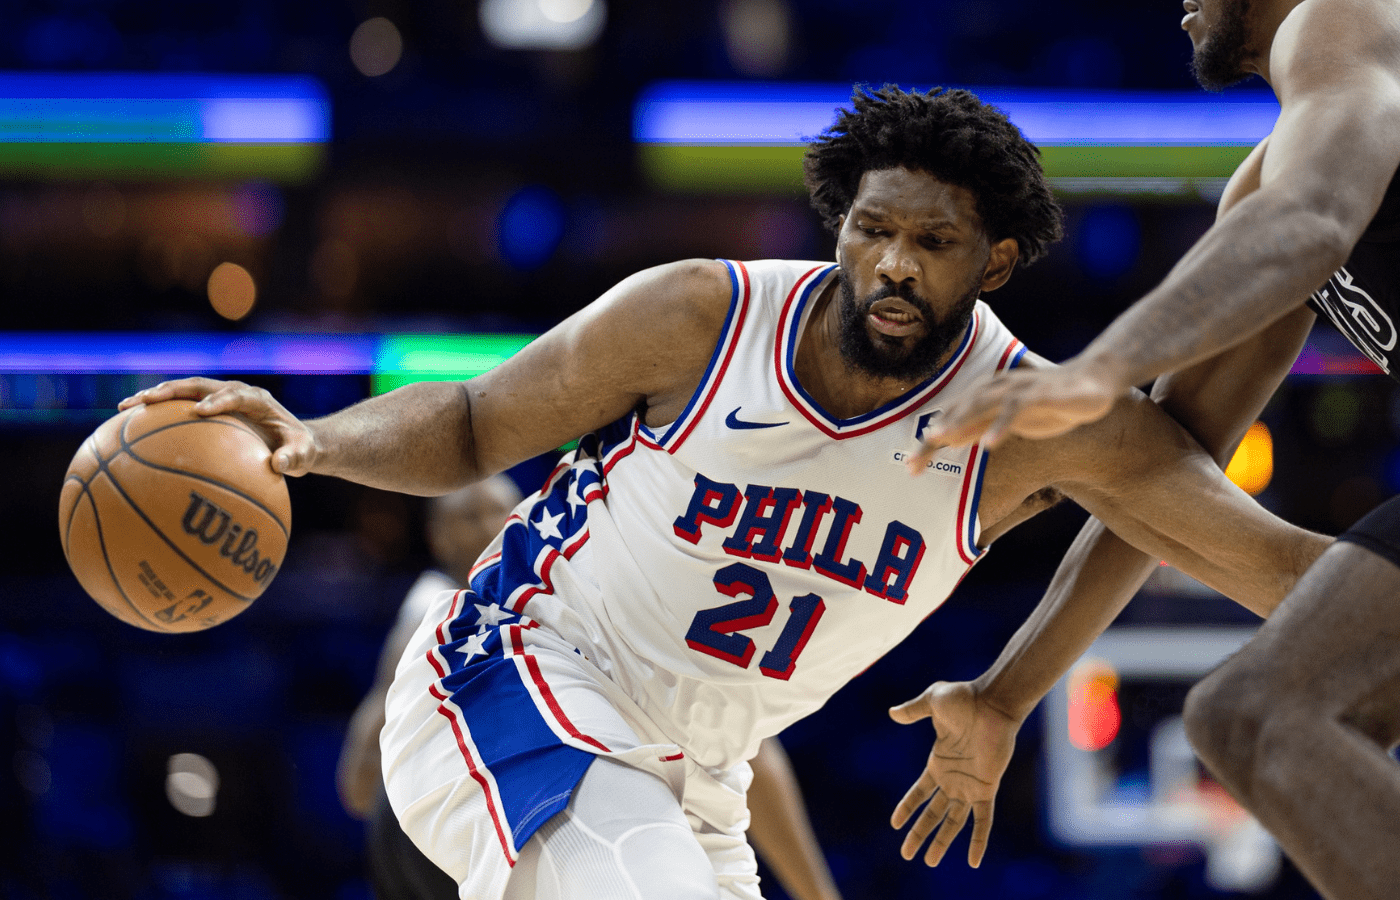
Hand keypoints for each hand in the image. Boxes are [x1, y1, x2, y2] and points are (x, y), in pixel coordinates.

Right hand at [119, 377, 318, 475]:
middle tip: (148, 401)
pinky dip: (157, 413)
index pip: (236, 394)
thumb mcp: (304, 455)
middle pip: (201, 385)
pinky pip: (180, 407)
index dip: (219, 400)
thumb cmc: (301, 449)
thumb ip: (295, 458)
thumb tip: (279, 464)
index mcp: (258, 400)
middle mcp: (237, 393)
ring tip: (126, 407)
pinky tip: (129, 427)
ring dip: (157, 397)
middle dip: (174, 390)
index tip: (200, 412)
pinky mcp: (209, 408)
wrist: (297, 440)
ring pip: (184, 391)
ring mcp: (220, 398)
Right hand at [889, 681, 1019, 867]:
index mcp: (939, 762)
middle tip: (906, 854)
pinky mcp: (986, 788)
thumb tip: (892, 713)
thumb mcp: (931, 702)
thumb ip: (913, 710)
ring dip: (941, 842)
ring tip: (929, 862)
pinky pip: (983, 820)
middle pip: (932, 813)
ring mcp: (970, 786)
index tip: (895, 824)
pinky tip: (973, 861)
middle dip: (919, 834)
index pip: (919, 792)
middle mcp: (953, 779)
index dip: (907, 808)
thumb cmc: (963, 698)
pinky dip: (978, 840)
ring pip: (953, 822)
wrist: (992, 703)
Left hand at [907, 362, 1123, 467]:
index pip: (950, 420)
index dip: (929, 444)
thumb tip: (949, 441)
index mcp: (984, 395)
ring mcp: (1015, 389)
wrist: (1093, 383)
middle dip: (934, 437)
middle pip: (956, 413)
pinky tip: (988, 444)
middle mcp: (994, 388)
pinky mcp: (1038, 393)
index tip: (911, 468)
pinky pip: (1014, 410)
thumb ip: (980, 428)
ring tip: (939, 441)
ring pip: (980, 405)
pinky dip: (1000, 426)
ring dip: (958, 423)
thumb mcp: (1008, 421)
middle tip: (914, 462)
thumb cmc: (1048, 404)